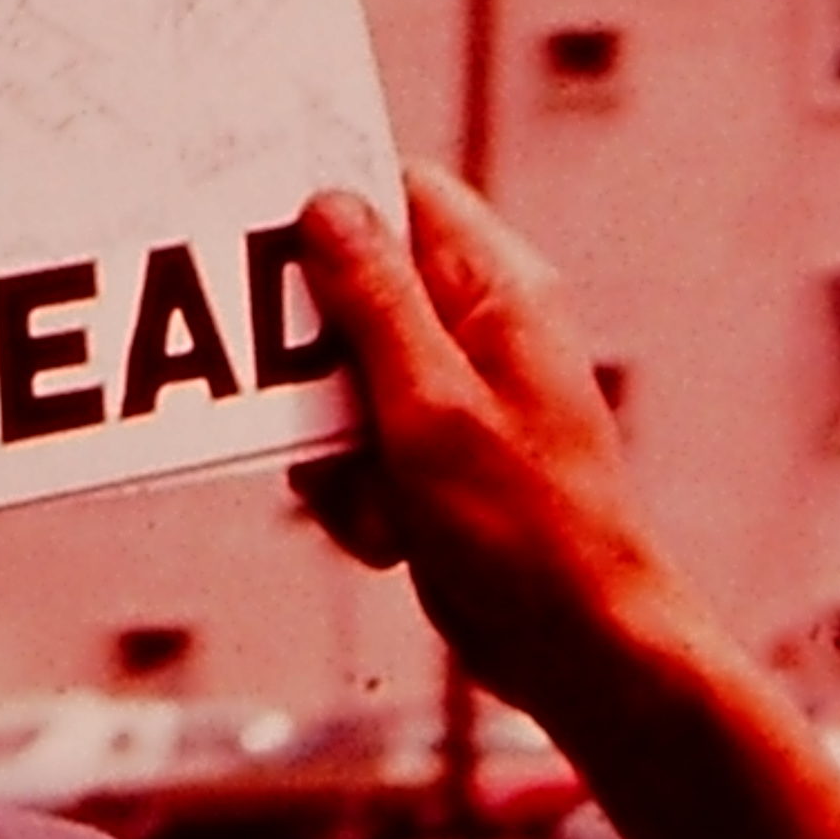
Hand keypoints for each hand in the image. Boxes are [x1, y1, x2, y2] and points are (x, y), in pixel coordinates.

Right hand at [281, 168, 700, 728]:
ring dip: (330, 444)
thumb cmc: (527, 526)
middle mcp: (476, 329)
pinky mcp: (430, 454)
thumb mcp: (430, 402)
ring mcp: (451, 394)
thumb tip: (326, 205)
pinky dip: (352, 491)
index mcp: (499, 291)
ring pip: (334, 378)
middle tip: (319, 412)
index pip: (402, 194)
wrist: (574, 644)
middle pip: (350, 291)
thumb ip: (374, 301)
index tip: (264, 243)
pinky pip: (350, 444)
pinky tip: (392, 534)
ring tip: (377, 495)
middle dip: (314, 363)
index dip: (333, 208)